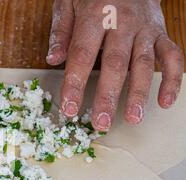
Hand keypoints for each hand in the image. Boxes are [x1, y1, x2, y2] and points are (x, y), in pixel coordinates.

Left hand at [47, 0, 183, 130]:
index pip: (82, 55)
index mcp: (95, 16)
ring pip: (143, 64)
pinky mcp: (160, 32)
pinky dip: (171, 79)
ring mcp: (144, 29)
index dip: (75, 84)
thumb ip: (61, 31)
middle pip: (115, 64)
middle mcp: (122, 23)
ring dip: (138, 93)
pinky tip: (164, 102)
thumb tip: (53, 59)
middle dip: (108, 95)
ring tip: (132, 118)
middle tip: (100, 122)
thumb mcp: (68, 3)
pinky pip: (172, 56)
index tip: (69, 108)